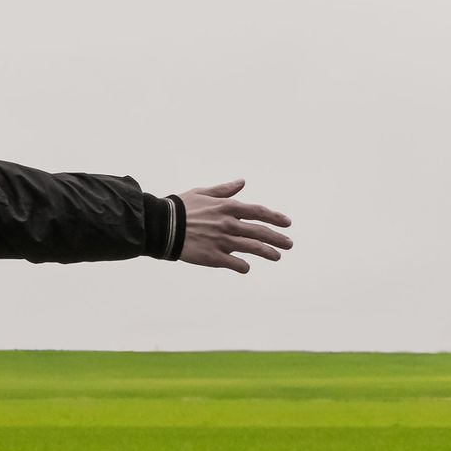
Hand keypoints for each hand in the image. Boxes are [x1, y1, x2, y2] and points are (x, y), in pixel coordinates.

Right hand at [178, 179, 292, 273]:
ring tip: (277, 256)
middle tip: (289, 244)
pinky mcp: (213, 257)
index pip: (258, 212)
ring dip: (268, 253)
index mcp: (227, 207)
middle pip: (260, 232)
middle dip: (278, 238)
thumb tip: (242, 183)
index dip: (275, 217)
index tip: (287, 223)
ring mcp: (222, 242)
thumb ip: (224, 190)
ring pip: (252, 248)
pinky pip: (235, 264)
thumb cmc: (179, 207)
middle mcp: (228, 224)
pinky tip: (246, 267)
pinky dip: (243, 266)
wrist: (161, 226)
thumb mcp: (202, 193)